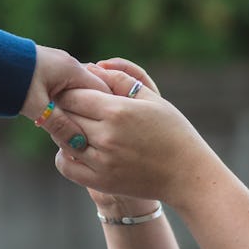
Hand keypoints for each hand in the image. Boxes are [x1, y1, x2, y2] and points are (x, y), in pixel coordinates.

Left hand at [21, 45, 108, 137]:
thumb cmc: (11, 79)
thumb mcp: (36, 106)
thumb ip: (58, 124)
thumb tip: (78, 144)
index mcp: (73, 69)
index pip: (104, 90)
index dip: (108, 111)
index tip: (109, 131)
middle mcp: (69, 65)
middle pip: (92, 92)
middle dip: (93, 113)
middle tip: (93, 135)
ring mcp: (58, 66)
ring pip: (78, 92)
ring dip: (78, 110)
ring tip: (77, 131)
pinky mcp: (47, 70)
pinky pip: (66, 90)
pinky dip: (67, 104)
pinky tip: (62, 119)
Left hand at [52, 64, 217, 208]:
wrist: (186, 174)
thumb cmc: (173, 131)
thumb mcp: (153, 99)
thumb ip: (122, 79)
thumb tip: (94, 67)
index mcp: (118, 111)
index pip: (73, 95)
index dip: (69, 90)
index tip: (74, 90)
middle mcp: (106, 135)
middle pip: (64, 116)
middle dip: (63, 108)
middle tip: (69, 106)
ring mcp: (101, 160)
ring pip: (62, 139)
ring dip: (62, 130)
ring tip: (74, 124)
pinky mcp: (100, 181)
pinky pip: (66, 166)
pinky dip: (64, 155)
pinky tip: (75, 148)